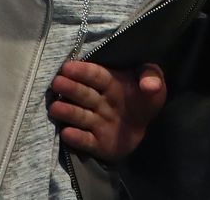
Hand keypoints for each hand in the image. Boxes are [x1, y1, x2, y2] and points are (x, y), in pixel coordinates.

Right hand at [48, 60, 166, 160]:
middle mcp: (101, 102)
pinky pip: (86, 141)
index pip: (96, 76)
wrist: (146, 128)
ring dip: (68, 112)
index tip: (67, 67)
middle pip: (84, 94)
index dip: (83, 71)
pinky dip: (77, 138)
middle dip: (70, 89)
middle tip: (56, 83)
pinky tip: (67, 133)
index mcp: (112, 84)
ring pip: (81, 116)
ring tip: (55, 108)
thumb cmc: (145, 99)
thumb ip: (152, 79)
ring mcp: (98, 123)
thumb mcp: (155, 83)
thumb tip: (149, 85)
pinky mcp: (98, 143)